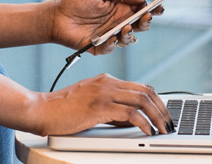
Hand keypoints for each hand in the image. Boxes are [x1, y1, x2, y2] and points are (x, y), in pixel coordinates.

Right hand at [30, 73, 172, 136]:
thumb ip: (111, 108)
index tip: (164, 115)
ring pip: (141, 100)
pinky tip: (146, 131)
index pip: (141, 87)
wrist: (43, 109)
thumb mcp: (91, 103)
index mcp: (106, 80)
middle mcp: (107, 83)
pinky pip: (130, 113)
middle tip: (169, 124)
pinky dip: (143, 123)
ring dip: (157, 116)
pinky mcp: (99, 107)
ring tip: (163, 129)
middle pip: (146, 91)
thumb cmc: (63, 109)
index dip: (157, 101)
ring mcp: (103, 93)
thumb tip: (132, 121)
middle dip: (162, 109)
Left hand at [47, 0, 163, 54]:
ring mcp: (110, 35)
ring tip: (126, 27)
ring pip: (128, 39)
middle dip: (145, 22)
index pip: (141, 10)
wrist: (55, 15)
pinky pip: (110, 48)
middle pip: (139, 25)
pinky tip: (112, 38)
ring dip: (130, 34)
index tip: (159, 7)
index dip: (152, 9)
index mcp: (120, 8)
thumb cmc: (76, 0)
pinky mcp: (99, 47)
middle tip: (145, 16)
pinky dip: (112, 44)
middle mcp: (118, 23)